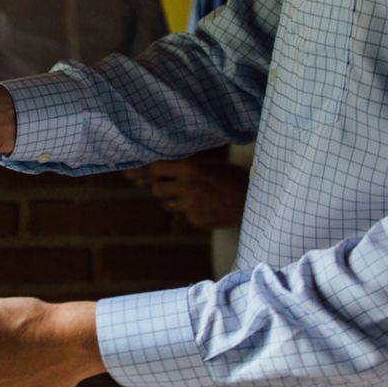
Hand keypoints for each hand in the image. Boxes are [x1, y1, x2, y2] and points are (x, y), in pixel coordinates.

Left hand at [125, 154, 248, 229]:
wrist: (256, 202)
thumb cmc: (232, 178)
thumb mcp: (209, 165)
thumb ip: (184, 166)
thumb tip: (155, 169)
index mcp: (191, 169)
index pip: (155, 169)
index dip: (143, 171)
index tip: (132, 173)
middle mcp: (188, 187)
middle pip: (156, 188)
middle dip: (158, 187)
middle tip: (166, 185)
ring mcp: (191, 206)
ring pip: (166, 204)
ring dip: (172, 200)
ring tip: (192, 195)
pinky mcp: (196, 221)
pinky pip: (182, 215)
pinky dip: (187, 211)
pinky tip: (204, 206)